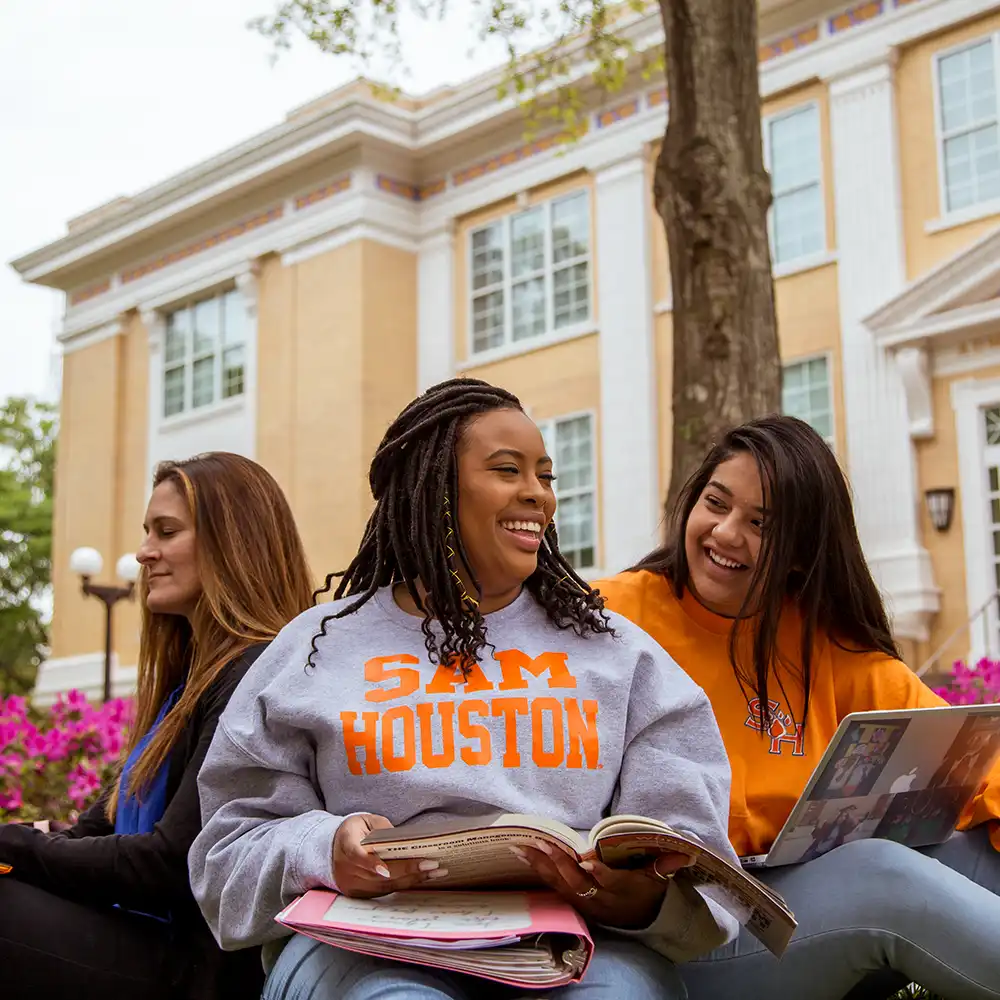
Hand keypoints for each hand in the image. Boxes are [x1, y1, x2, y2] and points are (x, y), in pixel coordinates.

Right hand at [332, 813, 448, 898]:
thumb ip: (382, 828)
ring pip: (384, 886)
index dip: (371, 864)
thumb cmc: (354, 831)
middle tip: (433, 865)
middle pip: (379, 875)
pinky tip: (422, 878)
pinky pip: (384, 891)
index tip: (387, 869)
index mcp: (346, 844)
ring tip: (435, 872)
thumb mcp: (366, 820)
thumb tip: (404, 840)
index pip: (357, 856)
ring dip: (411, 880)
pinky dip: (404, 884)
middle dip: (408, 870)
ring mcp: (352, 885)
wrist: (332, 849)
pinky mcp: (359, 894)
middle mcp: (346, 869)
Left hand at [511, 841, 693, 929]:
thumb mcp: (659, 878)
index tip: (587, 860)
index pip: (611, 883)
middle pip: (579, 885)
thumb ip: (667, 865)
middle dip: (560, 864)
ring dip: (542, 866)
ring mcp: (586, 903)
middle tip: (544, 843)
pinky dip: (539, 871)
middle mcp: (602, 900)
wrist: (638, 918)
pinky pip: (554, 887)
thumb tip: (686, 854)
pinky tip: (523, 855)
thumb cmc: (647, 890)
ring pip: (562, 886)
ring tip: (523, 847)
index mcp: (624, 890)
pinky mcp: (574, 901)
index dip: (600, 873)